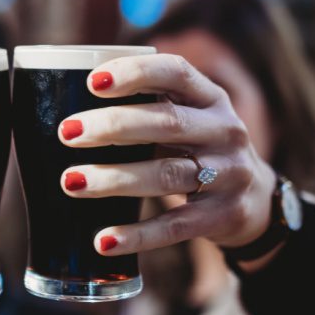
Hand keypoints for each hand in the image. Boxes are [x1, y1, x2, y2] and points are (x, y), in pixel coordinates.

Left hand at [58, 54, 276, 255]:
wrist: (254, 201)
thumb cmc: (197, 150)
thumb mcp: (187, 118)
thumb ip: (145, 107)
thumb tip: (60, 97)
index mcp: (210, 98)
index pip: (176, 73)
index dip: (135, 73)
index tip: (92, 82)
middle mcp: (225, 130)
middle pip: (167, 123)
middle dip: (113, 126)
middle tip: (67, 132)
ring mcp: (229, 174)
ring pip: (167, 175)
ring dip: (115, 179)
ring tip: (71, 182)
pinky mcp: (223, 216)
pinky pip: (175, 226)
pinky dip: (137, 235)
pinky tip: (103, 241)